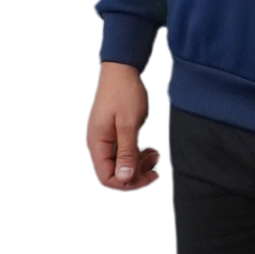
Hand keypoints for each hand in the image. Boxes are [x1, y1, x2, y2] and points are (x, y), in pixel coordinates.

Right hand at [85, 62, 164, 192]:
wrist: (122, 69)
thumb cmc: (124, 92)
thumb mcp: (129, 124)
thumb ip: (126, 152)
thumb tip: (124, 178)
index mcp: (97, 144)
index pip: (106, 179)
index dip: (127, 184)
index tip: (147, 179)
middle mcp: (99, 144)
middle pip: (115, 174)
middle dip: (137, 176)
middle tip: (157, 172)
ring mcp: (106, 139)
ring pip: (122, 164)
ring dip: (140, 165)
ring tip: (157, 157)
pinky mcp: (115, 134)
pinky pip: (125, 153)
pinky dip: (139, 155)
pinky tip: (152, 151)